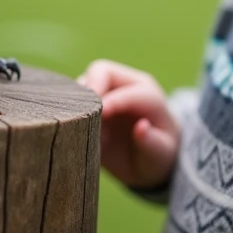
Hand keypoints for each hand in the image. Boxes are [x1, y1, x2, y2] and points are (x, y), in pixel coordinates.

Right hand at [78, 59, 179, 189]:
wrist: (149, 161)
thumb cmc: (160, 154)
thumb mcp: (162, 153)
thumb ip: (153, 142)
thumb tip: (141, 128)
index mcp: (147, 93)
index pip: (126, 90)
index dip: (112, 100)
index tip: (101, 114)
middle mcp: (123, 87)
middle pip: (100, 71)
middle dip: (90, 88)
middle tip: (82, 113)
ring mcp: (104, 95)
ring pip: (82, 84)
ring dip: (76, 101)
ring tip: (76, 125)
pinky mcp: (88, 107)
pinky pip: (73, 102)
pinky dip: (69, 112)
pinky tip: (71, 131)